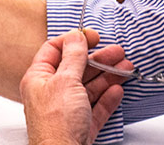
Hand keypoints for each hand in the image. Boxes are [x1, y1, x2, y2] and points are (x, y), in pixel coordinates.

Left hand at [21, 29, 127, 144]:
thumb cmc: (55, 124)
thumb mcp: (65, 81)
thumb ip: (73, 58)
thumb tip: (75, 37)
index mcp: (38, 78)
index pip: (53, 50)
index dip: (73, 40)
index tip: (92, 36)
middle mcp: (50, 93)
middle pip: (76, 69)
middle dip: (99, 59)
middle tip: (117, 52)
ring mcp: (66, 111)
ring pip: (89, 88)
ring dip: (108, 76)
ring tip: (125, 68)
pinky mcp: (80, 127)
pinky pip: (95, 108)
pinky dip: (107, 98)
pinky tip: (117, 90)